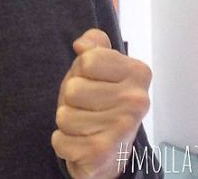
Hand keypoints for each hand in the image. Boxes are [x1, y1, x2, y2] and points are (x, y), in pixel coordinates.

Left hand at [51, 29, 151, 178]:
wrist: (111, 151)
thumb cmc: (100, 99)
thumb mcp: (96, 64)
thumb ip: (93, 44)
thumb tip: (81, 45)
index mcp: (137, 73)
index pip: (87, 60)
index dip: (81, 70)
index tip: (93, 81)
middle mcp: (137, 101)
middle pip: (73, 88)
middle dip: (71, 98)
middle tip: (87, 106)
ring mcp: (122, 129)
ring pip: (64, 115)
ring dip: (67, 120)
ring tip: (84, 124)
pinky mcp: (103, 154)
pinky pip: (60, 140)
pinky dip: (63, 142)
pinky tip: (80, 143)